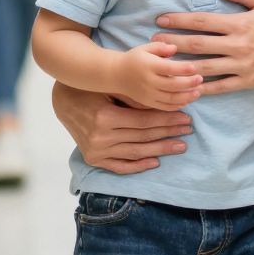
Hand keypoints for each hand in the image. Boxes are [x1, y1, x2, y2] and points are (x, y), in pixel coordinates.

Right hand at [49, 81, 193, 174]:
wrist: (65, 101)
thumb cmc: (93, 90)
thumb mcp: (112, 88)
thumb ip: (135, 98)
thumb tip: (166, 104)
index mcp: (105, 116)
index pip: (145, 121)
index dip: (167, 120)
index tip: (186, 117)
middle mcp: (101, 136)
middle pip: (143, 136)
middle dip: (169, 133)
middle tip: (188, 130)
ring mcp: (97, 150)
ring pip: (136, 152)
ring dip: (160, 150)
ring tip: (180, 146)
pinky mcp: (94, 159)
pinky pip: (120, 166)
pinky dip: (138, 166)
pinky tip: (155, 162)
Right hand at [120, 41, 203, 110]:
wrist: (116, 74)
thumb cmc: (135, 58)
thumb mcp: (146, 48)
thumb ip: (161, 47)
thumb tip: (175, 48)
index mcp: (149, 66)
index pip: (168, 69)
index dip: (183, 69)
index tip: (195, 68)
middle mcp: (149, 81)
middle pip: (172, 85)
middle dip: (188, 84)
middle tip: (200, 79)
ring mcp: (148, 94)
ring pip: (170, 98)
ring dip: (186, 96)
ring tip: (198, 92)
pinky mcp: (148, 103)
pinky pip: (165, 107)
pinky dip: (178, 105)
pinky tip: (187, 100)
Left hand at [153, 0, 253, 95]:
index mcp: (241, 23)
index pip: (203, 21)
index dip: (180, 20)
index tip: (161, 20)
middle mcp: (239, 45)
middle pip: (198, 45)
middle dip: (172, 43)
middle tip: (151, 43)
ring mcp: (243, 65)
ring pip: (205, 68)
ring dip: (181, 66)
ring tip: (162, 65)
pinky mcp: (247, 81)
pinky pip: (220, 87)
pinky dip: (202, 88)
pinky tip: (185, 87)